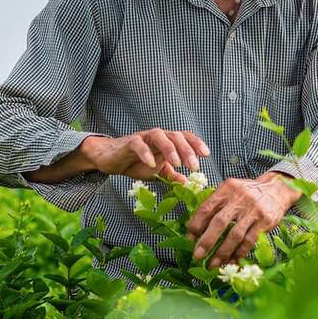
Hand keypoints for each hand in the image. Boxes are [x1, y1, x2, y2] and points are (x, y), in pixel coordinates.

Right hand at [84, 129, 209, 182]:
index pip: (185, 137)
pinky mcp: (129, 143)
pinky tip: (152, 164)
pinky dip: (146, 153)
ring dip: (170, 149)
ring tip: (177, 163)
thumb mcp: (157, 172)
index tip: (206, 155)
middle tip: (194, 166)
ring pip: (159, 135)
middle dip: (187, 150)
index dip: (196, 144)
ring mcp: (143, 137)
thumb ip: (172, 175)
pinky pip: (138, 144)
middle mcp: (157, 136)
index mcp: (167, 141)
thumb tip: (187, 183)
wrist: (110, 159)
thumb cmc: (135, 162)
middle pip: (176, 136)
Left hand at [186, 172, 301, 268]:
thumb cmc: (247, 193)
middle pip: (219, 222)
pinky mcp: (265, 221)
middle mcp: (239, 198)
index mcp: (226, 189)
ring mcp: (253, 210)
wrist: (276, 189)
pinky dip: (239, 253)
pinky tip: (231, 261)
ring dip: (222, 252)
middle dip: (206, 242)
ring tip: (213, 264)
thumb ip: (214, 205)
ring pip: (235, 235)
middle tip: (197, 256)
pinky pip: (249, 241)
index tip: (190, 240)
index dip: (196, 225)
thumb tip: (193, 230)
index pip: (207, 208)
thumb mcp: (230, 191)